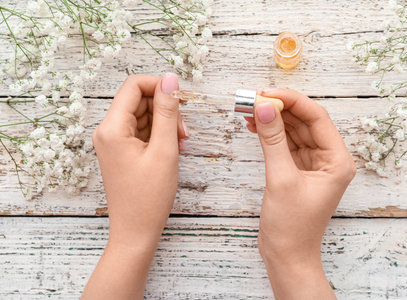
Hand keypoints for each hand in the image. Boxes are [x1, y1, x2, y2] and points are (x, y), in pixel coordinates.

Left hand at [82, 73, 187, 298]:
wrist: (136, 231)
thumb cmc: (149, 197)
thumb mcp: (164, 150)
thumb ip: (168, 112)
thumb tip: (170, 79)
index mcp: (111, 128)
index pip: (133, 86)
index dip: (159, 85)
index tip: (181, 97)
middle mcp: (107, 131)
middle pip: (139, 100)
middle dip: (165, 109)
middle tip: (183, 132)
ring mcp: (113, 142)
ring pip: (143, 115)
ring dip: (165, 124)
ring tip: (180, 145)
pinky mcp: (121, 151)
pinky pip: (141, 131)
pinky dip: (159, 136)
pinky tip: (172, 150)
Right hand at [245, 89, 355, 298]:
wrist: (286, 255)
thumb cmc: (291, 226)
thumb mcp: (281, 179)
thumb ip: (272, 141)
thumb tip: (265, 107)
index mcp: (337, 160)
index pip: (317, 118)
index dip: (292, 101)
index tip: (266, 93)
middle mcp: (328, 159)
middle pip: (304, 122)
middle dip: (279, 109)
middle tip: (252, 100)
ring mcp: (313, 164)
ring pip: (293, 131)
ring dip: (273, 120)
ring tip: (249, 110)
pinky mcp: (298, 170)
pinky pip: (285, 144)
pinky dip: (270, 135)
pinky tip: (255, 126)